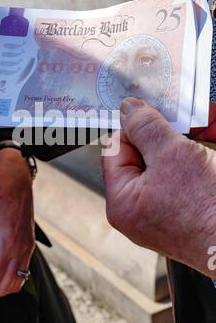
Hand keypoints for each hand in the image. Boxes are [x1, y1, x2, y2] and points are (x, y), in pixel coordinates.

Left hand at [102, 97, 215, 276]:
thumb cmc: (207, 211)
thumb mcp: (172, 154)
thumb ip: (146, 127)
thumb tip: (128, 109)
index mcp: (122, 202)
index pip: (116, 149)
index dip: (135, 127)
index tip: (154, 113)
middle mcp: (139, 211)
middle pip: (144, 155)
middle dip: (167, 134)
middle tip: (188, 122)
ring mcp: (162, 214)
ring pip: (168, 163)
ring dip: (186, 143)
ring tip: (206, 130)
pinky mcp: (185, 213)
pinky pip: (184, 177)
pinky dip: (197, 159)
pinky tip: (210, 143)